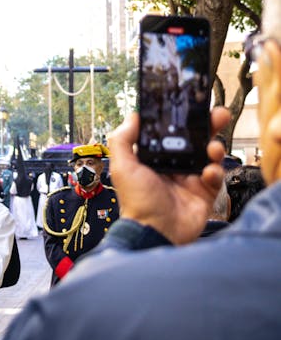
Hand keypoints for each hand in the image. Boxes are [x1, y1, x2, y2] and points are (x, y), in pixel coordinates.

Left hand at [107, 108, 229, 244]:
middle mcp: (174, 165)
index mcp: (155, 157)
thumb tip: (133, 115)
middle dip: (207, 126)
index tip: (191, 106)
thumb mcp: (122, 167)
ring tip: (213, 148)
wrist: (155, 233)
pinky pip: (216, 177)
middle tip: (217, 114)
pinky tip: (209, 173)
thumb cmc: (136, 202)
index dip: (182, 120)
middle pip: (195, 139)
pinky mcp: (205, 193)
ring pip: (209, 155)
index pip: (172, 133)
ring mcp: (191, 179)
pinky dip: (215, 171)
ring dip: (214, 147)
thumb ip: (123, 140)